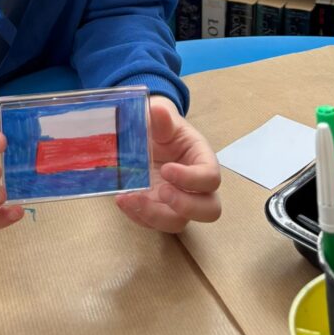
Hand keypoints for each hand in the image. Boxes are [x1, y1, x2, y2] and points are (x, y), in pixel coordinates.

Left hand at [115, 96, 220, 233]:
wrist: (148, 137)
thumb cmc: (162, 129)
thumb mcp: (162, 120)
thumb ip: (162, 118)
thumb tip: (158, 110)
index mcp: (203, 161)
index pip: (211, 178)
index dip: (191, 179)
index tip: (167, 169)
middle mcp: (196, 188)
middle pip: (209, 210)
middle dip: (185, 206)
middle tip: (161, 191)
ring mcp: (178, 203)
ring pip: (179, 223)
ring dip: (154, 215)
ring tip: (130, 198)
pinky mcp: (159, 211)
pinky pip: (153, 224)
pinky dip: (137, 216)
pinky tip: (122, 199)